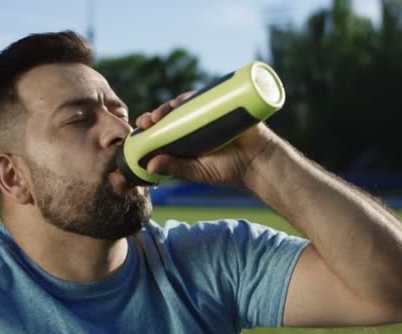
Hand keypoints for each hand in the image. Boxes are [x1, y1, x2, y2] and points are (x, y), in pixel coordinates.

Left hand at [135, 92, 280, 186]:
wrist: (260, 162)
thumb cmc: (229, 170)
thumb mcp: (197, 171)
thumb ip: (175, 168)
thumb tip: (149, 167)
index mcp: (186, 138)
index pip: (164, 128)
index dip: (151, 125)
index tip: (141, 128)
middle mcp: (195, 122)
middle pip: (172, 113)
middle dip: (158, 114)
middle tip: (149, 119)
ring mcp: (210, 112)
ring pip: (186, 103)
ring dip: (172, 104)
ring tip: (163, 112)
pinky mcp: (224, 104)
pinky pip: (208, 95)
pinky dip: (195, 94)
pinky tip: (185, 98)